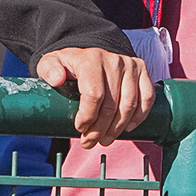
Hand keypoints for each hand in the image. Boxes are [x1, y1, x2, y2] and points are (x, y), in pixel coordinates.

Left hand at [36, 47, 156, 147]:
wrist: (90, 52)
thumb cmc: (69, 64)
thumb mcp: (51, 63)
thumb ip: (49, 69)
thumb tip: (57, 79)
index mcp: (91, 59)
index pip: (94, 94)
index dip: (88, 116)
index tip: (80, 128)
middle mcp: (113, 60)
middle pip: (111, 104)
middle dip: (100, 129)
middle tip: (90, 142)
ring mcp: (130, 65)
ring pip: (129, 105)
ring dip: (118, 128)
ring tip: (106, 139)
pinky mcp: (141, 70)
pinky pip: (147, 97)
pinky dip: (140, 116)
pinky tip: (128, 127)